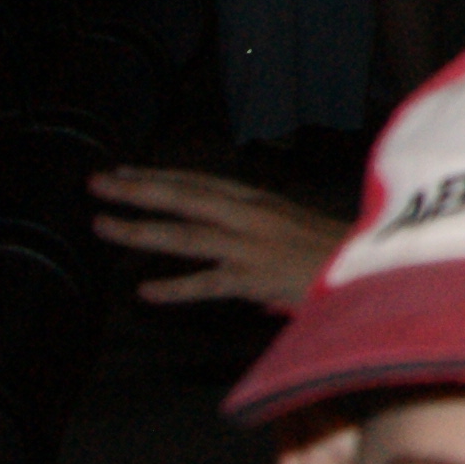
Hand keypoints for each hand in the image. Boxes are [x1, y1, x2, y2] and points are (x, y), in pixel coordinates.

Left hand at [88, 167, 345, 311]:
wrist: (368, 267)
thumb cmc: (329, 252)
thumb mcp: (286, 228)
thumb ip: (249, 232)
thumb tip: (217, 248)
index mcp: (257, 201)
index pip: (198, 183)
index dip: (158, 176)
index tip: (123, 171)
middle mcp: (250, 216)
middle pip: (185, 198)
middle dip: (138, 190)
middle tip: (96, 183)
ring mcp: (250, 245)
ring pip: (186, 235)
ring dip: (141, 230)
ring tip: (102, 226)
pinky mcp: (255, 277)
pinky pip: (209, 282)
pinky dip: (176, 287)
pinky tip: (146, 292)